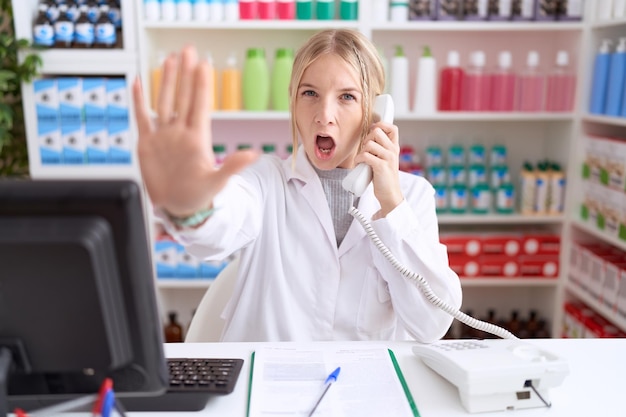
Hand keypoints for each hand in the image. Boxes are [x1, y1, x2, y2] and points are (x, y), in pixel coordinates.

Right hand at [132, 45, 257, 216]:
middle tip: (188, 50)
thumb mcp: (217, 182)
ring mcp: (164, 136)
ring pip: (164, 102)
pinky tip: (139, 83)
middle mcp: (180, 133)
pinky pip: (142, 117)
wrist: (178, 208)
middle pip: (183, 97)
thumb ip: (233, 166)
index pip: (199, 105)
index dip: (201, 85)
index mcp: (196, 139)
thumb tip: (254, 154)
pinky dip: (139, 101)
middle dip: (185, 74)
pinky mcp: (148, 144)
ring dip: (167, 81)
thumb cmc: (199, 197)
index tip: (203, 64)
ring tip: (170, 60)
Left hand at [356, 121, 402, 215]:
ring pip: (369, 143)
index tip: (373, 129)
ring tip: (363, 160)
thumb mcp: (385, 160)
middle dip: (367, 139)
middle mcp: (393, 150)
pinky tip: (360, 164)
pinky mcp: (381, 166)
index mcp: (395, 147)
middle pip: (377, 131)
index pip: (392, 128)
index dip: (381, 124)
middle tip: (366, 150)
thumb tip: (368, 137)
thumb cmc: (384, 178)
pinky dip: (359, 159)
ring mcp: (388, 158)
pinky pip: (365, 155)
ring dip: (362, 151)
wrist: (389, 194)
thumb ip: (380, 149)